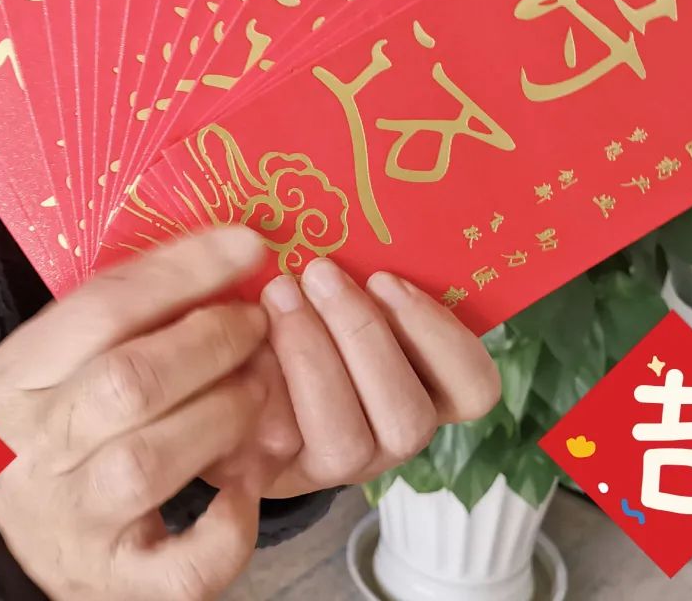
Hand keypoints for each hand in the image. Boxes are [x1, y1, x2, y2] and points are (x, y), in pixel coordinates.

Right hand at [0, 228, 276, 600]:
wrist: (15, 533)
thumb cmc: (61, 416)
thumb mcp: (61, 353)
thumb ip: (127, 310)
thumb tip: (233, 251)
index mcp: (20, 374)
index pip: (102, 307)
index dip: (185, 270)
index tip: (249, 245)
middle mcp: (37, 449)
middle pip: (129, 382)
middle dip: (212, 342)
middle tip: (255, 324)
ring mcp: (74, 522)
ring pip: (150, 463)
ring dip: (226, 413)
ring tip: (257, 388)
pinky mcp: (115, 581)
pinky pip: (181, 568)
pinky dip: (229, 528)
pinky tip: (246, 488)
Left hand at [213, 259, 500, 499]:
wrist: (219, 369)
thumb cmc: (294, 307)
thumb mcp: (333, 288)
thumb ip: (354, 271)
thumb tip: (354, 218)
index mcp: (420, 386)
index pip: (472, 388)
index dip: (441, 337)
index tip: (385, 278)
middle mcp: (385, 435)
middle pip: (410, 421)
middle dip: (362, 335)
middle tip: (317, 271)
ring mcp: (328, 463)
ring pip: (347, 444)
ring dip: (313, 358)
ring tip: (277, 295)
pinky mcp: (268, 472)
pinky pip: (274, 447)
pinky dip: (259, 387)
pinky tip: (238, 339)